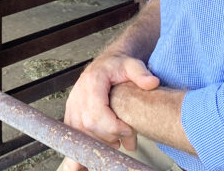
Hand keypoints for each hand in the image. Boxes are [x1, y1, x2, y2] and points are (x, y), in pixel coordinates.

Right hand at [59, 53, 159, 169]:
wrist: (106, 64)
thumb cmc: (118, 66)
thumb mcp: (132, 64)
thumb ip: (141, 73)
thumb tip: (152, 83)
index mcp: (92, 82)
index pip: (96, 114)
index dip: (112, 127)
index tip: (128, 130)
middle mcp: (78, 96)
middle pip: (89, 127)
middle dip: (109, 138)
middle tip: (126, 138)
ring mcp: (72, 107)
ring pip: (81, 135)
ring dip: (100, 143)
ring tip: (117, 141)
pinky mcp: (71, 116)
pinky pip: (73, 137)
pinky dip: (81, 149)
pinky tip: (83, 164)